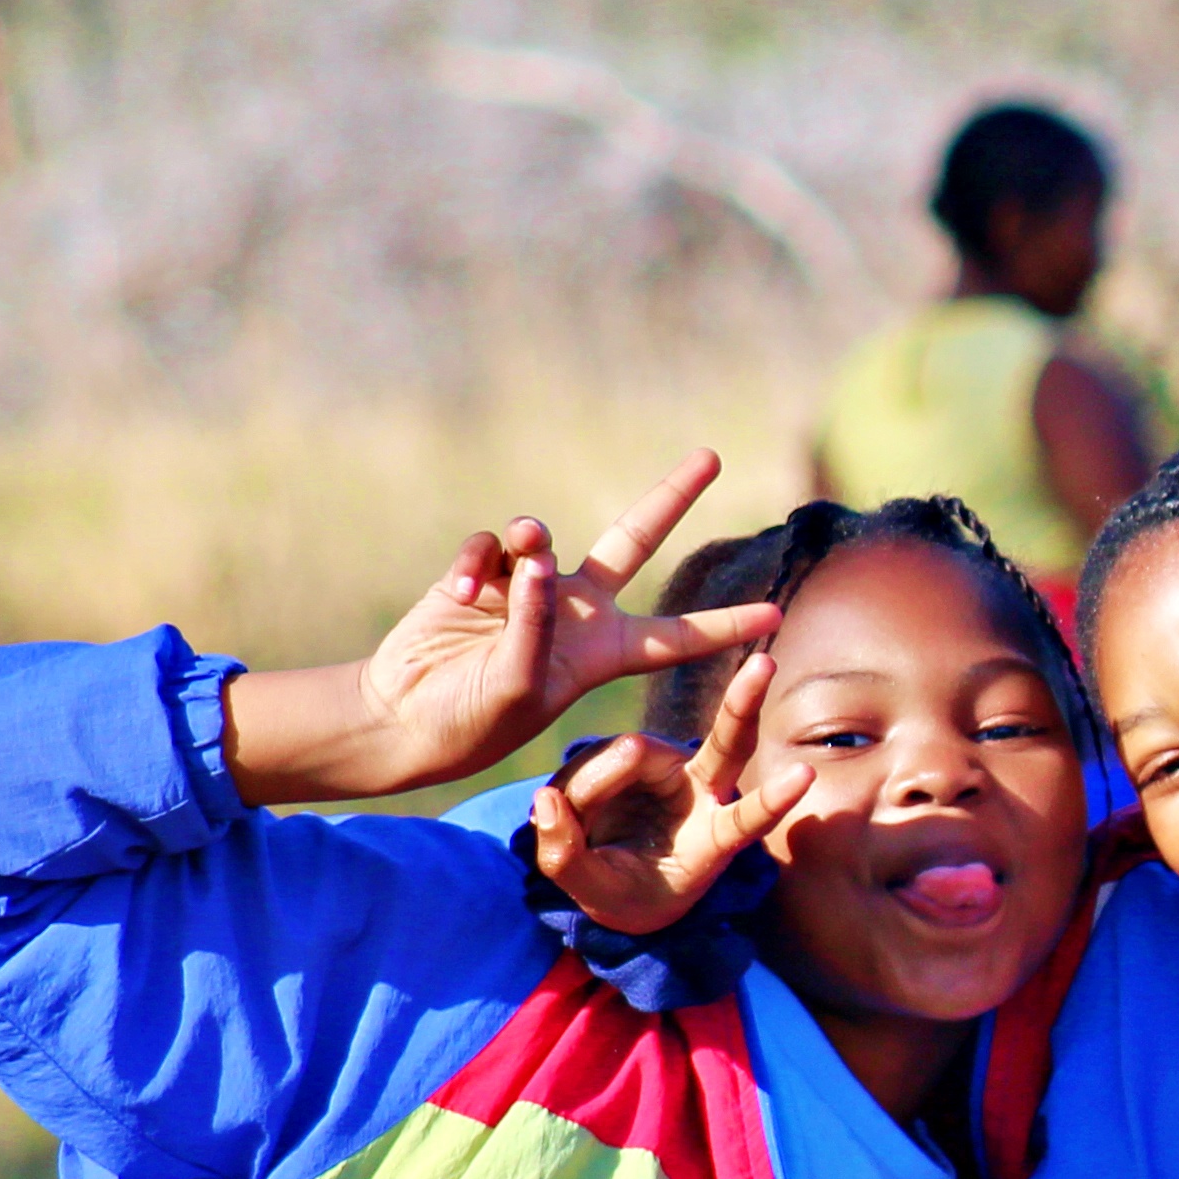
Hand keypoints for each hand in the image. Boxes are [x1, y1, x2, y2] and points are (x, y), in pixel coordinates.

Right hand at [226, 453, 778, 806]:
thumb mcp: (518, 687)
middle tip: (711, 456)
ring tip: (520, 548)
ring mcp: (528, 588)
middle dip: (671, 498)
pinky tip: (463, 588)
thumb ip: (535, 624)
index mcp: (603, 653)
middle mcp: (575, 611)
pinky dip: (478, 560)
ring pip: (544, 535)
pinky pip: (490, 545)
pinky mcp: (478, 576)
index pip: (676, 635)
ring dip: (531, 536)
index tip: (776, 615)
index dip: (725, 625)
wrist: (402, 719)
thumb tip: (539, 558)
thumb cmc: (470, 721)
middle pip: (635, 540)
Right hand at [527, 652, 812, 937]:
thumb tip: (545, 801)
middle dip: (745, 702)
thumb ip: (566, 856)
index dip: (774, 800)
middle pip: (730, 743)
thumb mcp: (596, 893)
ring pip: (627, 755)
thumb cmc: (626, 894)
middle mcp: (703, 794)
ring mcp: (672, 767)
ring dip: (591, 789)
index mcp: (713, 840)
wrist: (613, 879)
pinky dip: (577, 784)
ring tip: (574, 824)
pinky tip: (567, 805)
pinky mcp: (637, 752)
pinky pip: (600, 755)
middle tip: (765, 664)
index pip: (747, 820)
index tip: (806, 774)